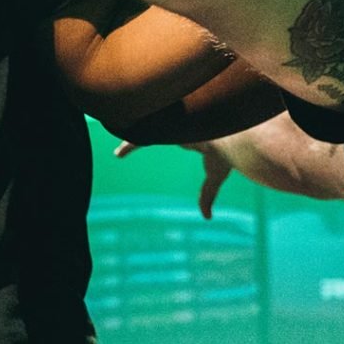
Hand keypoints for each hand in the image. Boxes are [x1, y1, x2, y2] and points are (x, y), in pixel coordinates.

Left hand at [114, 138, 234, 218]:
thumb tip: (207, 217)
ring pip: (147, 129)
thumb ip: (208, 195)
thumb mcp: (216, 176)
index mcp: (195, 134)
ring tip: (120, 152)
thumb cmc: (225, 153)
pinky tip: (119, 155)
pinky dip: (129, 147)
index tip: (173, 143)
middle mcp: (181, 126)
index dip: (174, 138)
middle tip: (131, 144)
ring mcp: (171, 126)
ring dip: (133, 141)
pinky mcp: (162, 130)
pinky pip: (140, 138)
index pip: (181, 135)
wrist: (224, 134)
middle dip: (146, 133)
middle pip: (159, 129)